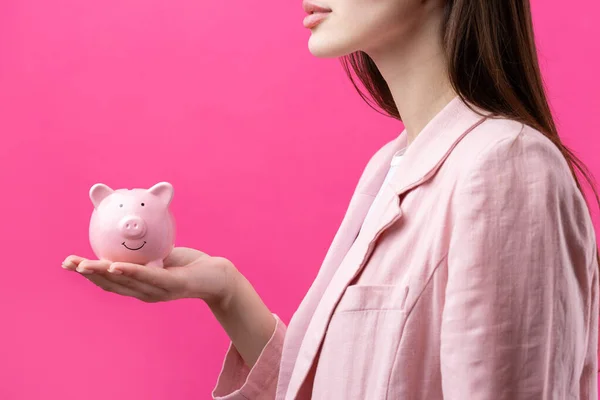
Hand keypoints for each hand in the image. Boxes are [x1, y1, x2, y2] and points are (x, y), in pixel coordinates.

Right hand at [61, 247, 236, 305]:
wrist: (218, 275)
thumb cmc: (188, 264)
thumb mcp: (160, 252)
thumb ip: (143, 248)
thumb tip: (124, 227)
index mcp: (139, 285)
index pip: (109, 281)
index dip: (88, 273)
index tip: (68, 263)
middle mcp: (145, 292)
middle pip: (111, 284)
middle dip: (88, 274)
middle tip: (69, 263)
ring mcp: (158, 291)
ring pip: (126, 282)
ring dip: (102, 273)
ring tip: (84, 265)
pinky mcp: (172, 285)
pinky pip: (149, 277)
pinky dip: (130, 272)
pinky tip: (114, 265)